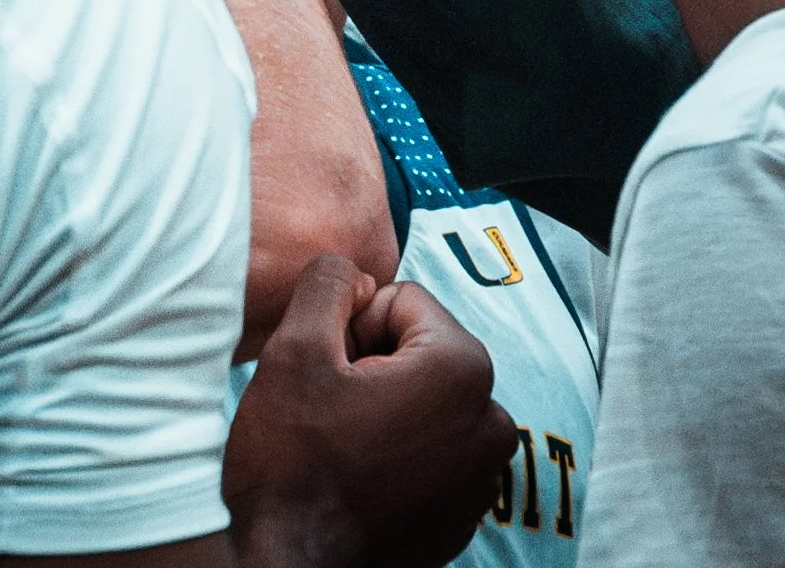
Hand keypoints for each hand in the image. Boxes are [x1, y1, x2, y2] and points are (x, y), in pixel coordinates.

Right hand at [224, 256, 516, 567]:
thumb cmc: (292, 465)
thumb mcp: (295, 346)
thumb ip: (329, 281)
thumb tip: (350, 273)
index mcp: (464, 370)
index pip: (401, 300)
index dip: (352, 327)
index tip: (331, 373)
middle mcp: (492, 421)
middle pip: (417, 347)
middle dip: (372, 365)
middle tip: (332, 410)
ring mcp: (483, 475)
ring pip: (422, 395)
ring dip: (382, 406)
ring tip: (343, 444)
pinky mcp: (464, 512)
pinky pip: (430, 447)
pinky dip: (395, 450)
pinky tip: (358, 475)